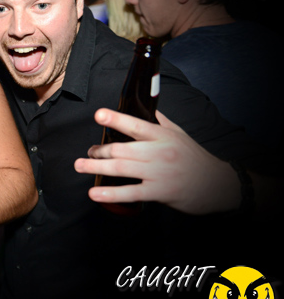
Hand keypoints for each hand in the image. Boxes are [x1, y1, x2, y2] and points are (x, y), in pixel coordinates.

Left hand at [75, 108, 241, 214]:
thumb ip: (159, 121)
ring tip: (80, 166)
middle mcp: (159, 153)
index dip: (116, 119)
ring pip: (120, 168)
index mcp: (162, 136)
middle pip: (121, 149)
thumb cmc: (195, 158)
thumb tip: (143, 104)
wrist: (218, 185)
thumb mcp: (179, 134)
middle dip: (99, 151)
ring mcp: (158, 173)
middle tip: (89, 153)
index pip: (136, 125)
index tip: (99, 115)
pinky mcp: (159, 192)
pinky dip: (110, 193)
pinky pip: (130, 193)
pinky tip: (94, 193)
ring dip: (96, 167)